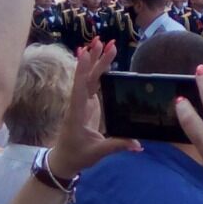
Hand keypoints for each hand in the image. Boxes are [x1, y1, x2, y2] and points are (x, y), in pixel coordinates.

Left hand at [48, 39, 140, 180]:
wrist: (64, 160)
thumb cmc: (77, 155)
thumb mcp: (97, 152)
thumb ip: (117, 145)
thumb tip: (138, 144)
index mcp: (77, 113)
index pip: (80, 89)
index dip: (82, 71)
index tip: (85, 53)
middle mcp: (79, 104)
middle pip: (87, 79)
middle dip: (95, 60)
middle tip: (105, 42)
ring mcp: (83, 103)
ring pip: (89, 78)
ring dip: (96, 61)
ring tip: (104, 43)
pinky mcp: (88, 104)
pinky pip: (92, 84)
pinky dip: (98, 71)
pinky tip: (103, 60)